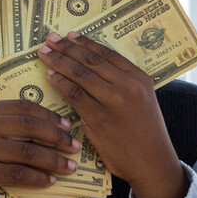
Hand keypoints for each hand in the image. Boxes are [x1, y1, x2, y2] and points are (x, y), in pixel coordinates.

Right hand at [0, 100, 81, 197]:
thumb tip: (47, 131)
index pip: (22, 106)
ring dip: (53, 160)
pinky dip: (37, 177)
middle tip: (75, 146)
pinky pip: (16, 174)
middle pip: (28, 126)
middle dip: (57, 137)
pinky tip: (49, 181)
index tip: (68, 125)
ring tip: (69, 167)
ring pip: (26, 151)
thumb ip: (2, 128)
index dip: (49, 115)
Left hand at [37, 31, 186, 197]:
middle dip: (67, 48)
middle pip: (91, 61)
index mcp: (140, 79)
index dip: (85, 43)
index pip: (108, 54)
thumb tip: (92, 70)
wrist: (152, 162)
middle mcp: (128, 86)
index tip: (69, 36)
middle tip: (50, 39)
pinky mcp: (99, 118)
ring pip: (80, 74)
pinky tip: (50, 76)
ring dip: (59, 61)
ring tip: (44, 53)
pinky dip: (60, 83)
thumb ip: (123, 85)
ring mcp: (114, 102)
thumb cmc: (146, 133)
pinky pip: (74, 95)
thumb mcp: (143, 101)